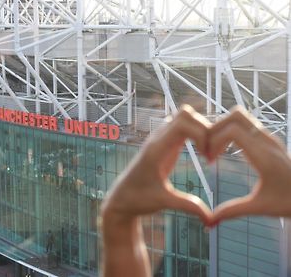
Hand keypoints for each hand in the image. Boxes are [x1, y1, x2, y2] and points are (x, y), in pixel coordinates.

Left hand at [100, 105, 212, 276]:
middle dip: (204, 128)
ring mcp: (159, 139)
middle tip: (210, 152)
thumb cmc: (138, 200)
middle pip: (185, 114)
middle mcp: (157, 139)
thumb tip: (212, 219)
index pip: (182, 123)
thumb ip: (188, 206)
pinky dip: (195, 133)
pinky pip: (181, 126)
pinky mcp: (163, 143)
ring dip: (200, 129)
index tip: (207, 156)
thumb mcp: (164, 202)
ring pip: (183, 117)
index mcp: (156, 149)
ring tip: (206, 152)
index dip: (201, 133)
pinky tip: (200, 151)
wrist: (121, 198)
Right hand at [208, 106, 290, 223]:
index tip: (209, 159)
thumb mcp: (260, 208)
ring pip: (240, 116)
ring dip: (223, 127)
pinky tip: (226, 149)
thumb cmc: (290, 202)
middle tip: (208, 149)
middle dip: (215, 128)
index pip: (232, 131)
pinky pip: (245, 124)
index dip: (214, 140)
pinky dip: (231, 130)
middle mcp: (267, 141)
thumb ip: (232, 211)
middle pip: (235, 116)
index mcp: (264, 156)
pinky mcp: (268, 138)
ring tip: (215, 148)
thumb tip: (209, 222)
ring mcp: (269, 137)